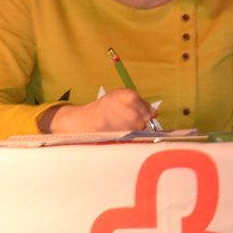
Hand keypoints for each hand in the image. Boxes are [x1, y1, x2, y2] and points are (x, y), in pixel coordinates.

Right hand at [39, 88, 157, 132]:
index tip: (147, 115)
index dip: (144, 109)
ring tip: (126, 130)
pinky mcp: (102, 132)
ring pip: (131, 129)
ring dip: (133, 132)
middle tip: (135, 125)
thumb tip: (153, 112)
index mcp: (117, 95)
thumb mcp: (120, 102)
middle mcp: (110, 104)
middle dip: (141, 124)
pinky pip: (122, 136)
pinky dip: (125, 137)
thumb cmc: (104, 111)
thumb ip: (138, 104)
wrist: (79, 121)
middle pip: (137, 118)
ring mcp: (104, 118)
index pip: (134, 98)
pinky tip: (121, 135)